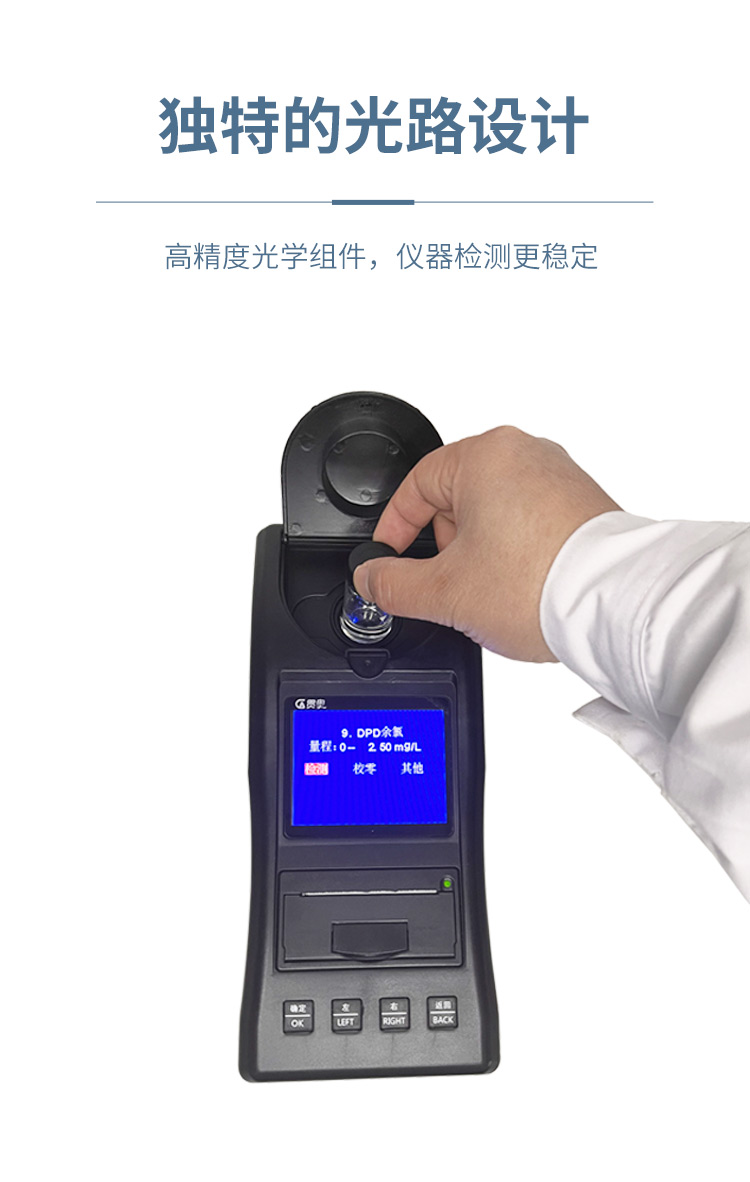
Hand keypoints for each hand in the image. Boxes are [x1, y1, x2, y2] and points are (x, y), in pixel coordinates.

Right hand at [353, 426, 620, 661]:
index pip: (414, 487)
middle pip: (455, 500)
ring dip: (482, 554)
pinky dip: (517, 555)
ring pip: (493, 515)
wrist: (616, 604)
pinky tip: (524, 588)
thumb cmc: (541, 582)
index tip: (387, 561)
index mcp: (485, 454)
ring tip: (496, 592)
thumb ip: (393, 585)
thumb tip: (371, 579)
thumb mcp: (446, 591)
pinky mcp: (583, 504)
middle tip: (451, 586)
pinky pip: (529, 525)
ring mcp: (559, 476)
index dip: (394, 530)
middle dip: (445, 548)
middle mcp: (526, 453)